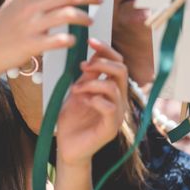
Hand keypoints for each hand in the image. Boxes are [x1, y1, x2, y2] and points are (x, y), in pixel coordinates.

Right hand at [0, 0, 100, 79]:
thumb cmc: (0, 29)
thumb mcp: (13, 5)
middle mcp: (29, 6)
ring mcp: (31, 25)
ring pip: (68, 14)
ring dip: (84, 16)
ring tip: (90, 20)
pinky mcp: (33, 45)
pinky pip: (60, 40)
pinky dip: (70, 39)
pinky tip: (74, 40)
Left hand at [55, 39, 127, 167]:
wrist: (67, 147)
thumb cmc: (71, 121)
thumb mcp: (77, 93)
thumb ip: (86, 77)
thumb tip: (91, 56)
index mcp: (111, 90)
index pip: (118, 63)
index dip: (106, 50)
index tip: (90, 41)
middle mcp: (118, 100)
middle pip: (122, 71)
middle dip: (101, 63)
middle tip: (82, 67)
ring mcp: (117, 114)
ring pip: (115, 87)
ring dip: (92, 83)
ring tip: (76, 89)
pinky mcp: (111, 128)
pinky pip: (110, 107)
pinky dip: (95, 100)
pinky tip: (83, 101)